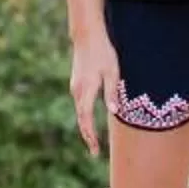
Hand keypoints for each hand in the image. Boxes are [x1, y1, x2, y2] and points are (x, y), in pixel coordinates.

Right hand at [70, 32, 120, 154]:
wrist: (87, 35)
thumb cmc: (103, 52)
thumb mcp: (113, 72)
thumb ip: (112, 92)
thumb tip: (113, 112)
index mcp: (86, 90)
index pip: (87, 118)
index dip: (91, 135)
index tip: (95, 149)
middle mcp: (77, 91)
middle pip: (81, 118)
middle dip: (87, 135)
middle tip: (94, 151)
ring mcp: (75, 87)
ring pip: (80, 111)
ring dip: (86, 126)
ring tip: (94, 140)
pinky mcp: (76, 83)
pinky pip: (80, 104)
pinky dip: (85, 116)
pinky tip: (90, 121)